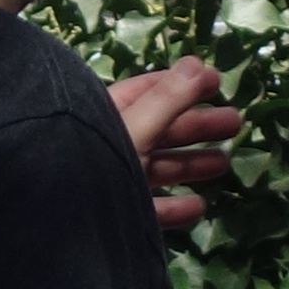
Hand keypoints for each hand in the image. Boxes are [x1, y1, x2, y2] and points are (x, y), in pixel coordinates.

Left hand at [108, 57, 249, 230]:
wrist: (52, 223)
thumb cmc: (91, 163)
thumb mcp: (135, 128)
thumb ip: (168, 99)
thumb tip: (199, 65)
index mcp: (107, 116)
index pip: (147, 91)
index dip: (182, 84)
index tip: (217, 81)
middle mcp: (108, 144)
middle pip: (159, 129)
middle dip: (197, 125)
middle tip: (237, 122)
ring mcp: (110, 181)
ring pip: (157, 169)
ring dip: (191, 164)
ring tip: (224, 163)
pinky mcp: (114, 215)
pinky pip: (149, 208)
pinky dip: (175, 207)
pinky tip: (199, 206)